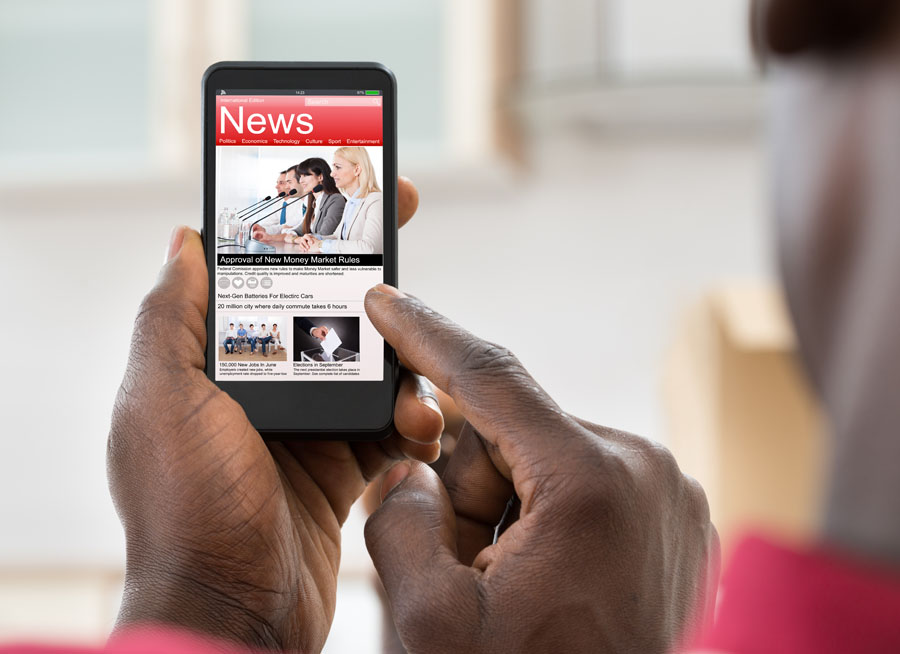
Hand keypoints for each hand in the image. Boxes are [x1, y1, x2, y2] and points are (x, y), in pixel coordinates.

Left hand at [108, 178, 438, 652]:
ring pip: (369, 374)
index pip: (266, 282)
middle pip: (328, 318)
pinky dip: (410, 425)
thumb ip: (171, 318)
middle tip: (411, 242)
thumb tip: (183, 239)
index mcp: (214, 365)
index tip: (352, 197)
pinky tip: (424, 430)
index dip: (308, 236)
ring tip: (423, 384)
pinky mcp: (337, 471)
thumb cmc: (187, 509)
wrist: (232, 613)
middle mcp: (259, 392)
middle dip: (373, 286)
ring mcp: (302, 431)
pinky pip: (385, 430)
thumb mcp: (161, 402)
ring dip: (404, 369)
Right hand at [363, 286, 719, 653]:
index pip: (490, 377)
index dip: (426, 335)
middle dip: (469, 488)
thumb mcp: (432, 623)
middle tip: (469, 567)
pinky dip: (549, 525)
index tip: (387, 301)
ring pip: (547, 466)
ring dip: (508, 515)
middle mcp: (646, 472)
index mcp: (591, 482)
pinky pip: (587, 492)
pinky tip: (550, 589)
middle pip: (514, 436)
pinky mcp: (678, 523)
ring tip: (514, 593)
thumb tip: (414, 475)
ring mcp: (672, 498)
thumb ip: (400, 523)